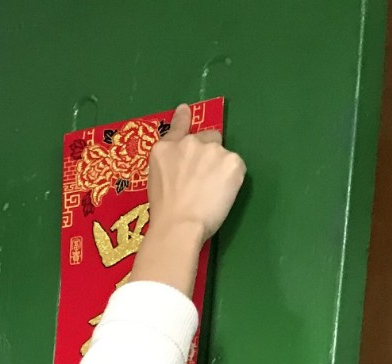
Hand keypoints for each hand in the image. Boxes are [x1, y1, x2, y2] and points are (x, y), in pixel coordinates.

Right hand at [134, 103, 246, 295]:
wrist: (178, 226)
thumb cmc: (163, 212)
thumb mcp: (156, 181)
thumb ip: (170, 164)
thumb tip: (183, 163)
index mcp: (165, 149)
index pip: (178, 126)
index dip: (183, 117)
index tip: (185, 110)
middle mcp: (189, 143)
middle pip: (209, 137)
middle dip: (209, 153)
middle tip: (203, 178)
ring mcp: (213, 150)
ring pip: (224, 154)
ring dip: (220, 168)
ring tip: (210, 193)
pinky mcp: (233, 161)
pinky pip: (236, 168)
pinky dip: (231, 180)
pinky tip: (220, 195)